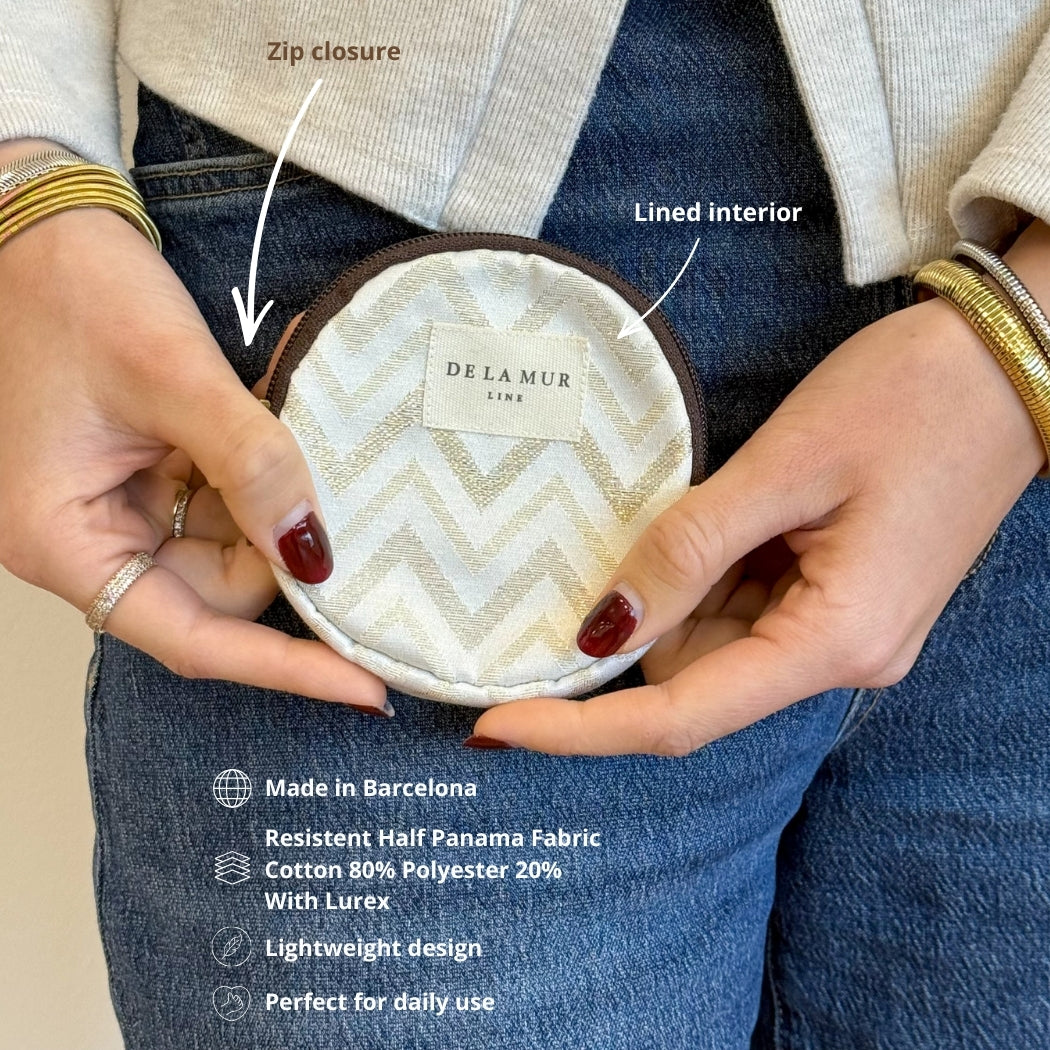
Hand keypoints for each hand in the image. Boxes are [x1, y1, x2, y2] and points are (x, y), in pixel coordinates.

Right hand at [0, 157, 388, 714]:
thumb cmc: (76, 291)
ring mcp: (117, 511)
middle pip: (217, 595)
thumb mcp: (173, 376)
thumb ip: (251, 467)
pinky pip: (219, 508)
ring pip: (227, 551)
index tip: (367, 686)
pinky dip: (256, 483)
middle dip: (279, 553)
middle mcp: (87, 540)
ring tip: (275, 432)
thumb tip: (314, 554)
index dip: (285, 667)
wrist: (41, 225)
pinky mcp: (143, 480)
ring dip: (270, 509)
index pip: (192, 639)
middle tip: (327, 493)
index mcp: (62, 541)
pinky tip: (269, 434)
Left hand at [470, 223, 1049, 754]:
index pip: (679, 718)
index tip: (494, 726)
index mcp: (835, 641)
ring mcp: (844, 631)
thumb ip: (686, 551)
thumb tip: (602, 628)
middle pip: (692, 674)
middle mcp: (841, 657)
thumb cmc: (911, 401)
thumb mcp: (783, 468)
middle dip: (645, 614)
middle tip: (646, 524)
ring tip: (732, 495)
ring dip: (684, 582)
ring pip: (714, 639)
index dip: (579, 729)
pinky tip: (739, 509)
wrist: (1009, 362)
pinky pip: (746, 607)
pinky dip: (715, 568)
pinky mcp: (840, 598)